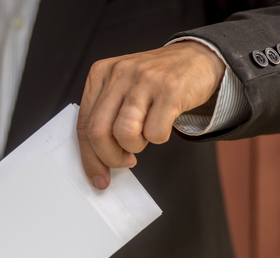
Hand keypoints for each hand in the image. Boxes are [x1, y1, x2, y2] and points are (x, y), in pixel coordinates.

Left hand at [76, 41, 224, 189]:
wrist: (196, 58)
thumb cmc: (155, 82)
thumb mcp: (122, 91)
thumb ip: (105, 118)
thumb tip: (96, 162)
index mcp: (100, 74)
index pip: (83, 125)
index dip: (89, 158)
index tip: (99, 178)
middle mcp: (119, 73)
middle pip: (98, 132)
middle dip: (110, 157)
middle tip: (125, 161)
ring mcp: (144, 79)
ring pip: (124, 134)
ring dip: (136, 146)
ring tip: (145, 134)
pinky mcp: (169, 88)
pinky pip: (155, 132)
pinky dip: (159, 137)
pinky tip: (163, 122)